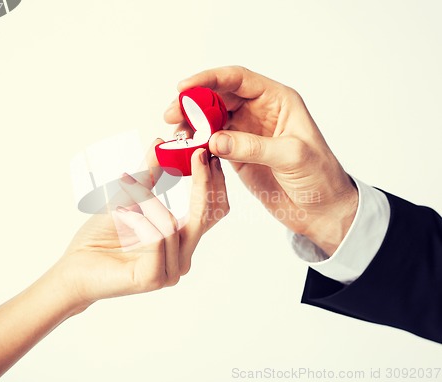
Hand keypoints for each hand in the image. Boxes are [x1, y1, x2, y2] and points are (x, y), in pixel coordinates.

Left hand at [54, 142, 228, 309]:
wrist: (73, 267)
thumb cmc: (100, 237)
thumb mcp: (129, 197)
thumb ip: (148, 174)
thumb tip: (160, 143)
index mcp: (182, 240)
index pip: (212, 212)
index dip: (214, 183)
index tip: (206, 153)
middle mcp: (182, 257)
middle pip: (205, 217)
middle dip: (203, 183)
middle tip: (197, 154)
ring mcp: (170, 271)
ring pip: (172, 224)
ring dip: (146, 201)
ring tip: (124, 193)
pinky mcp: (153, 278)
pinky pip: (156, 237)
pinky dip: (137, 218)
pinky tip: (120, 214)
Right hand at [165, 66, 356, 255]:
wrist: (321, 209)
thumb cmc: (319, 177)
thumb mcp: (291, 156)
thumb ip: (253, 147)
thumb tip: (214, 141)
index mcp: (278, 101)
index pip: (238, 80)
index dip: (209, 79)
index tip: (184, 87)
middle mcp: (259, 112)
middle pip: (218, 97)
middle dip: (193, 103)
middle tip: (172, 114)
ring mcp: (246, 134)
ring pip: (211, 120)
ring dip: (191, 125)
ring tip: (176, 136)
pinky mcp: (238, 155)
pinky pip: (212, 144)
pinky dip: (197, 146)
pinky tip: (185, 150)